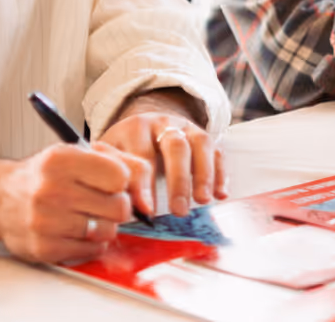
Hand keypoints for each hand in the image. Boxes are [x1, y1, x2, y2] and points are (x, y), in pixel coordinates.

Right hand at [0, 142, 147, 263]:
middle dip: (116, 206)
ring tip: (85, 215)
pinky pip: (92, 250)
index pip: (119, 176)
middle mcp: (51, 189)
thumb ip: (121, 163)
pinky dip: (90, 243)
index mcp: (60, 159)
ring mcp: (45, 221)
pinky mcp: (44, 248)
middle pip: (119, 208)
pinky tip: (74, 230)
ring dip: (103, 226)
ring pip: (107, 232)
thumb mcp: (78, 154)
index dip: (120, 181)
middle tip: (100, 202)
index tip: (109, 182)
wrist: (0, 198)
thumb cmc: (47, 174)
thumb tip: (146, 199)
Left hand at [98, 90, 224, 217]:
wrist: (144, 123)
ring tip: (202, 201)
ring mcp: (187, 128)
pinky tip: (221, 195)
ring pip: (201, 143)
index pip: (142, 155)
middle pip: (175, 146)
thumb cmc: (125, 147)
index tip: (147, 211)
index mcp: (136, 128)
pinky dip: (221, 174)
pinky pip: (218, 151)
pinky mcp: (205, 137)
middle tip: (178, 210)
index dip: (145, 184)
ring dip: (204, 174)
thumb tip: (122, 207)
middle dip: (178, 180)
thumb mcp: (112, 154)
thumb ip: (117, 175)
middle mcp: (164, 124)